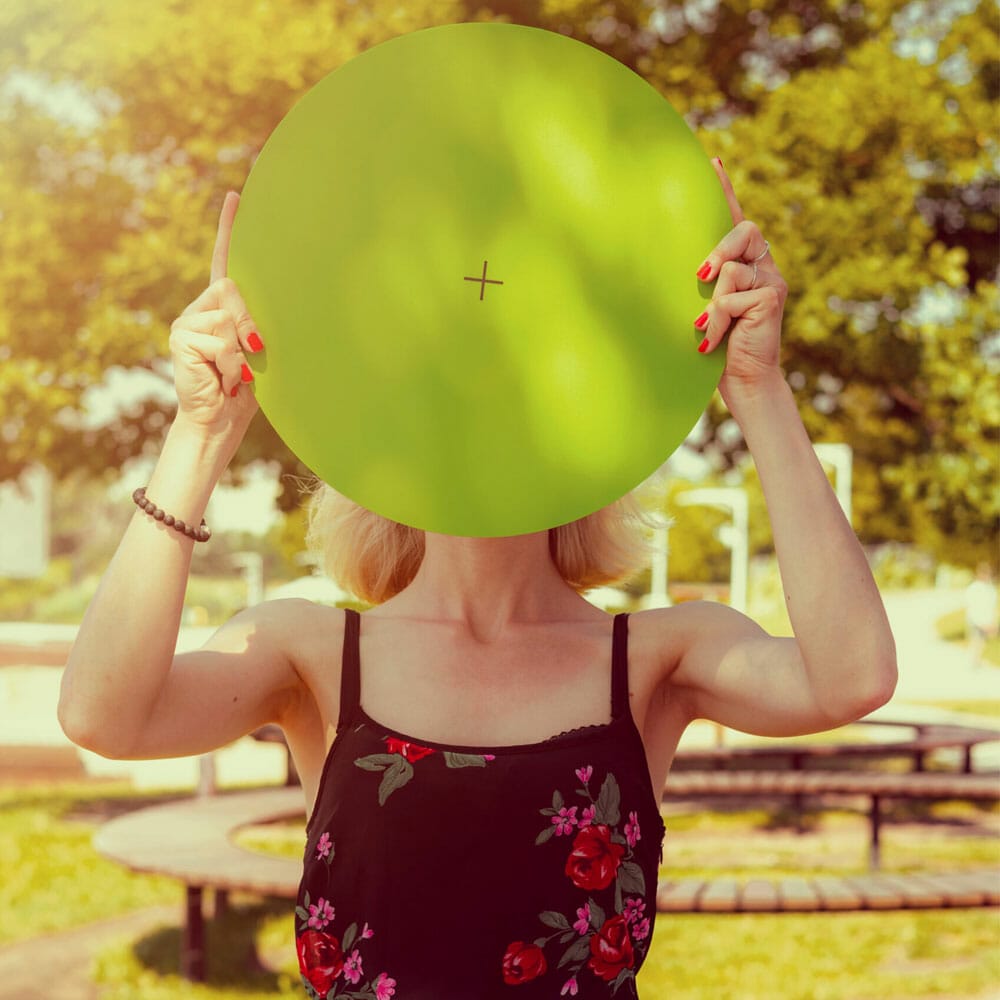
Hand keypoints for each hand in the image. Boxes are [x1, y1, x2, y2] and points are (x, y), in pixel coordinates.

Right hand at [168, 191, 261, 435]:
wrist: (219, 420)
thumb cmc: (246, 388)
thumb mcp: (260, 352)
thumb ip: (260, 325)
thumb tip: (266, 317)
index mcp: (223, 307)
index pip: (224, 260)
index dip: (229, 228)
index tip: (236, 196)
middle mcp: (201, 307)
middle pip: (234, 290)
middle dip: (251, 324)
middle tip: (254, 355)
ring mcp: (187, 320)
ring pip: (228, 318)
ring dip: (242, 352)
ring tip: (234, 372)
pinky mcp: (180, 336)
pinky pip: (219, 340)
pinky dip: (230, 363)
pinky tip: (222, 376)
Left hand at [694, 160, 788, 404]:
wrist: (743, 380)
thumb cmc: (718, 345)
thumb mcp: (702, 308)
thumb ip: (701, 284)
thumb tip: (681, 270)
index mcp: (743, 263)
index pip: (734, 218)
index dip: (725, 190)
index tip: (713, 161)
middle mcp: (762, 265)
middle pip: (744, 230)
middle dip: (720, 250)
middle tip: (701, 276)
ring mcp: (771, 280)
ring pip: (732, 269)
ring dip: (712, 304)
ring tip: (704, 329)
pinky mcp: (773, 297)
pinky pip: (734, 296)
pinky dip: (717, 320)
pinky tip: (713, 341)